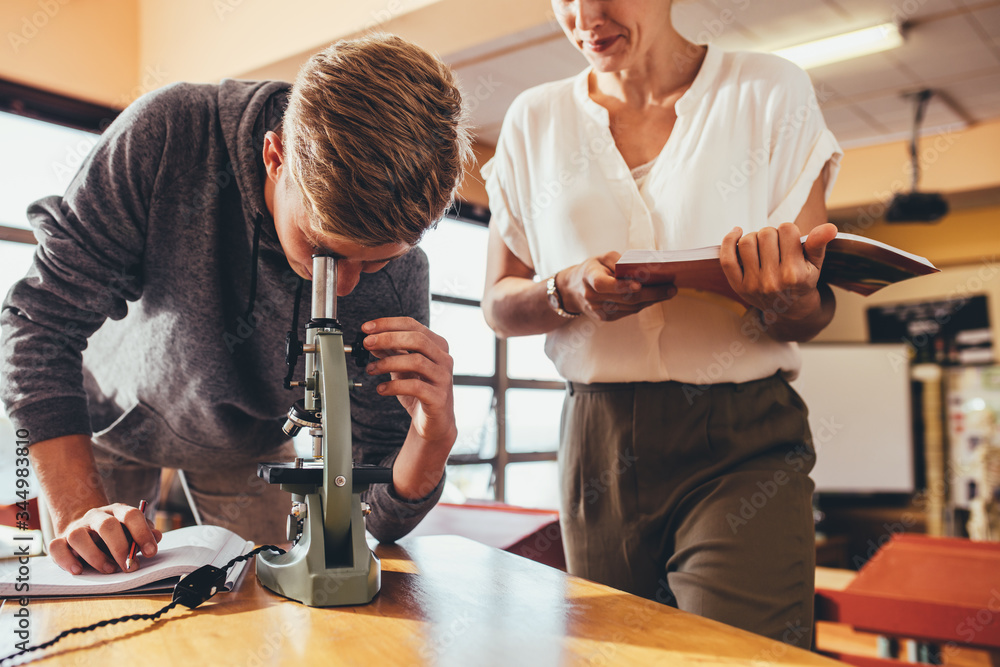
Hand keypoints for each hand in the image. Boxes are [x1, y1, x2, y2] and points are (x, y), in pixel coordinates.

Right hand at [48, 503, 161, 574]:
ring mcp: (77, 527)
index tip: (151, 552)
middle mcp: (96, 516)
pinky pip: (56, 547)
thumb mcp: (132, 531)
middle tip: (130, 567)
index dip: (142, 533)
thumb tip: (157, 537)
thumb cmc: (115, 533)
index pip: (131, 515)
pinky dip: (66, 560)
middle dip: (120, 548)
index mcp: (117, 511)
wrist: (86, 527)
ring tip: (108, 569)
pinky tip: (79, 570)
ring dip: (94, 556)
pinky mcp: (60, 540)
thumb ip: (144, 534)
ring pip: (78, 536)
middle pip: (107, 525)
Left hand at [362, 317, 456, 447]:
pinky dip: (394, 386)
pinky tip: (381, 389)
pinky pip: (415, 386)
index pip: (412, 325)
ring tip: (371, 369)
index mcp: (437, 345)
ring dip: (388, 362)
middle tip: (367, 344)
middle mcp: (444, 358)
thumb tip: (371, 340)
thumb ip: (391, 353)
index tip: (366, 328)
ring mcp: (443, 377)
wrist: (434, 422)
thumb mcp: (403, 368)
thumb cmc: (420, 392)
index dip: (388, 324)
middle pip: (417, 339)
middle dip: (388, 339)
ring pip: (416, 361)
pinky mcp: (439, 397)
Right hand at [560, 251, 676, 321]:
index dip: (620, 286)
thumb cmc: (593, 269)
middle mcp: (592, 297)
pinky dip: (644, 304)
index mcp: (588, 277)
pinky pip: (629, 312)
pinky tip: (656, 297)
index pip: (603, 284)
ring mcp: (599, 310)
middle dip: (651, 294)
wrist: (573, 290)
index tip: (639, 285)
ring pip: (631, 307)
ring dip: (652, 300)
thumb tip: (640, 269)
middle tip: (671, 288)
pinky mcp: (606, 318)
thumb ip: (618, 261)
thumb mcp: (601, 258)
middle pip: (625, 298)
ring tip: (669, 291)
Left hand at [719, 222, 836, 319]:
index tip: (790, 240)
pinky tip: (737, 233)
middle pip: (766, 234)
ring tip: (762, 245)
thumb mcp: (815, 264)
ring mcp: (754, 284)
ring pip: (747, 241)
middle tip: (776, 244)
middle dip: (772, 234)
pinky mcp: (738, 286)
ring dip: (754, 238)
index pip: (787, 230)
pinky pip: (727, 258)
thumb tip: (830, 227)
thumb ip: (819, 244)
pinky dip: (729, 241)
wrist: (789, 310)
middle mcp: (773, 280)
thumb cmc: (802, 281)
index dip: (789, 231)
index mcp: (794, 274)